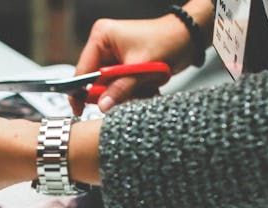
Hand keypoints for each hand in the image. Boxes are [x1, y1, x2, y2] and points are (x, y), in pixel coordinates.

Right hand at [72, 14, 196, 113]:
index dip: (80, 91)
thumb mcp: (141, 68)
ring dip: (126, 92)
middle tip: (127, 95)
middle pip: (96, 80)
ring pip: (110, 86)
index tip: (79, 109)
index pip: (83, 70)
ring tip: (144, 87)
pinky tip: (147, 86)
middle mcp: (105, 45)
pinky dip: (133, 90)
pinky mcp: (124, 64)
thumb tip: (103, 105)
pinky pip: (121, 85)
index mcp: (102, 37)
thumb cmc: (167, 40)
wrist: (188, 38)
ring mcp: (114, 55)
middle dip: (112, 92)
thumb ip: (120, 89)